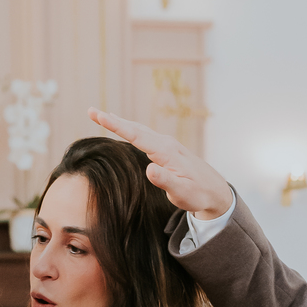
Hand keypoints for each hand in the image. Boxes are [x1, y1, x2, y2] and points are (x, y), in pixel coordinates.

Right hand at [89, 108, 232, 217]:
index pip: (136, 135)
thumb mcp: (181, 193)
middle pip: (135, 128)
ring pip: (139, 130)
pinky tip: (126, 129)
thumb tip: (149, 169)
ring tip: (102, 116)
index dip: (116, 125)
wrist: (216, 192)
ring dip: (120, 122)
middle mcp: (166, 144)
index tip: (99, 116)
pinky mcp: (168, 150)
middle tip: (91, 111)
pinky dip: (131, 130)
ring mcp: (167, 145)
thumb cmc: (198, 195)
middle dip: (112, 119)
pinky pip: (145, 136)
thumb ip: (165, 181)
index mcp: (166, 152)